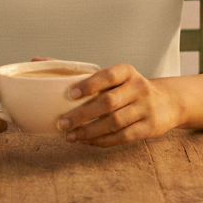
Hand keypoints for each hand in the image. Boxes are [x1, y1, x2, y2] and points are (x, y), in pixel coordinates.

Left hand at [55, 63, 178, 147]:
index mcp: (126, 71)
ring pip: (114, 123)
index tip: (69, 94)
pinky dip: (103, 141)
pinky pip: (123, 137)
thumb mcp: (111, 76)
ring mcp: (146, 108)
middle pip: (108, 103)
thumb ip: (76, 71)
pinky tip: (87, 142)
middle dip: (83, 114)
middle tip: (61, 123)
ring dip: (90, 131)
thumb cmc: (127, 88)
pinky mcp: (150, 127)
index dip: (89, 84)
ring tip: (70, 136)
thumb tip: (35, 61)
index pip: (107, 75)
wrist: (167, 102)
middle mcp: (138, 87)